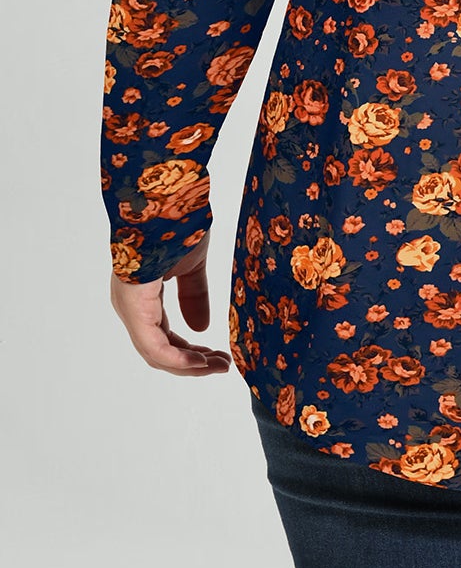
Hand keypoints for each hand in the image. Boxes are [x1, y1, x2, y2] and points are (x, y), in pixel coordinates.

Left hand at [109, 233, 231, 376]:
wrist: (168, 201)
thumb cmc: (177, 225)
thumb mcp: (191, 266)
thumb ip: (194, 296)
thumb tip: (201, 329)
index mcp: (142, 296)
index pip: (163, 337)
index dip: (191, 351)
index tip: (218, 356)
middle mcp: (131, 307)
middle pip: (160, 350)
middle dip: (193, 361)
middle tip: (223, 364)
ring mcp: (130, 308)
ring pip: (156, 353)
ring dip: (189, 364)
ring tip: (219, 365)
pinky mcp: (135, 308)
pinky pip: (154, 346)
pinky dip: (178, 359)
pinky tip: (200, 363)